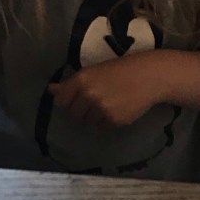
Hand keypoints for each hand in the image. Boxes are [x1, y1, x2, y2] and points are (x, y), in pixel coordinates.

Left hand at [47, 54, 165, 129]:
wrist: (149, 76)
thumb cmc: (120, 71)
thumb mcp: (94, 72)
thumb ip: (72, 84)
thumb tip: (50, 90)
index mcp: (81, 79)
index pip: (61, 101)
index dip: (67, 103)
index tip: (76, 101)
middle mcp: (88, 94)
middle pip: (73, 115)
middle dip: (81, 113)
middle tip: (94, 105)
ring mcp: (100, 109)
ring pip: (87, 123)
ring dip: (94, 119)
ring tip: (108, 107)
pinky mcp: (113, 120)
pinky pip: (101, 129)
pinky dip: (107, 124)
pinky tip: (116, 112)